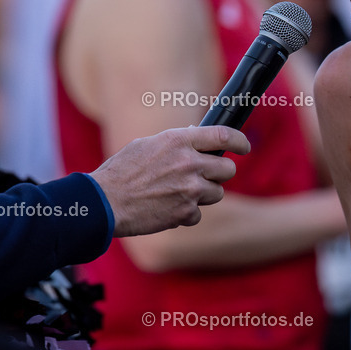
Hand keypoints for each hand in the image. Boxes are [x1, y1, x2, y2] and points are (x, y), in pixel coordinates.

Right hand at [89, 125, 249, 236]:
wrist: (105, 202)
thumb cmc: (121, 172)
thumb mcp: (147, 145)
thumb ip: (175, 142)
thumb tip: (195, 137)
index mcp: (179, 140)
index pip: (223, 136)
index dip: (240, 142)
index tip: (245, 147)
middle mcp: (189, 163)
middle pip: (227, 169)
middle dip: (219, 174)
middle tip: (206, 176)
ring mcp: (189, 189)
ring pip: (217, 193)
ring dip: (204, 195)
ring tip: (179, 193)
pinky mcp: (185, 212)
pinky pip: (198, 213)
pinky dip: (186, 213)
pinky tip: (167, 208)